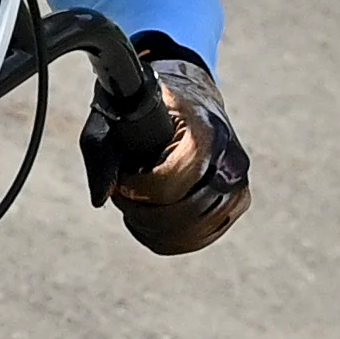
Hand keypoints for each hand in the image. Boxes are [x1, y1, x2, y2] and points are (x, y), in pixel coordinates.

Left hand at [107, 52, 250, 255]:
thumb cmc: (151, 105)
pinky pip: (197, 240)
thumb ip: (102, 153)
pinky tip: (148, 220)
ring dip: (153, 228)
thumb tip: (101, 198)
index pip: (170, 182)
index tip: (121, 178)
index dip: (136, 189)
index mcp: (206, 132)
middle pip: (183, 215)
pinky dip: (166, 239)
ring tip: (134, 205)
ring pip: (190, 234)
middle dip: (142, 212)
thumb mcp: (118, 114)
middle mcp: (231, 162)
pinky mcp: (237, 205)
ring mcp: (239, 186)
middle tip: (123, 194)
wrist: (191, 99)